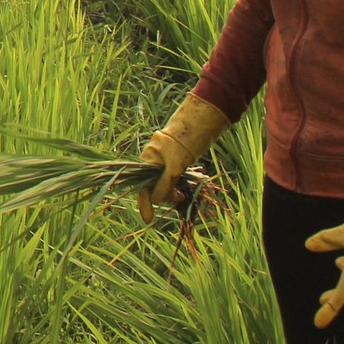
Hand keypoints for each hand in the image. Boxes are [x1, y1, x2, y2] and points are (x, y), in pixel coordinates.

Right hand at [136, 92, 233, 223]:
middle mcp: (153, 160)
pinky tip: (186, 185)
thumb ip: (164, 184)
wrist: (199, 124)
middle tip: (180, 197)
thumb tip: (155, 201)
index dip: (145, 204)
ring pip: (166, 183)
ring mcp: (163, 160)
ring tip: (185, 192)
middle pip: (155, 187)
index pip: (143, 187)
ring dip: (175, 190)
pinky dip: (179, 183)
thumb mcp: (175, 166)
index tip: (148, 220)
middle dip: (167, 195)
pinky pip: (173, 177)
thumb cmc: (185, 142)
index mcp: (148, 159)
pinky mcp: (174, 160)